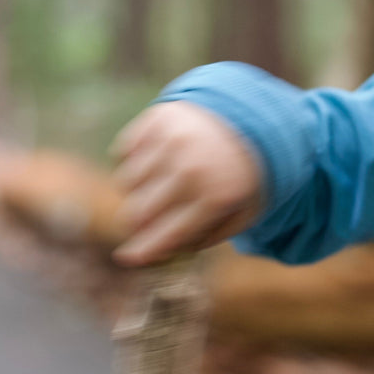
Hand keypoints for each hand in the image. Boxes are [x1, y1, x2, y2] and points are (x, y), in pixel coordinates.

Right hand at [109, 101, 262, 266]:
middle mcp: (191, 169)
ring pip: (126, 183)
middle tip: (142, 221)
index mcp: (216, 197)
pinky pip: (123, 152)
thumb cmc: (241, 174)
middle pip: (139, 212)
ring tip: (158, 185)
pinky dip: (132, 161)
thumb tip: (163, 251)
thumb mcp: (242, 210)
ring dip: (136, 191)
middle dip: (136, 223)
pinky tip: (156, 159)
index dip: (144, 249)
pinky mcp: (157, 120)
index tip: (127, 257)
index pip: (169, 233)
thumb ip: (208, 237)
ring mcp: (171, 141)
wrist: (249, 116)